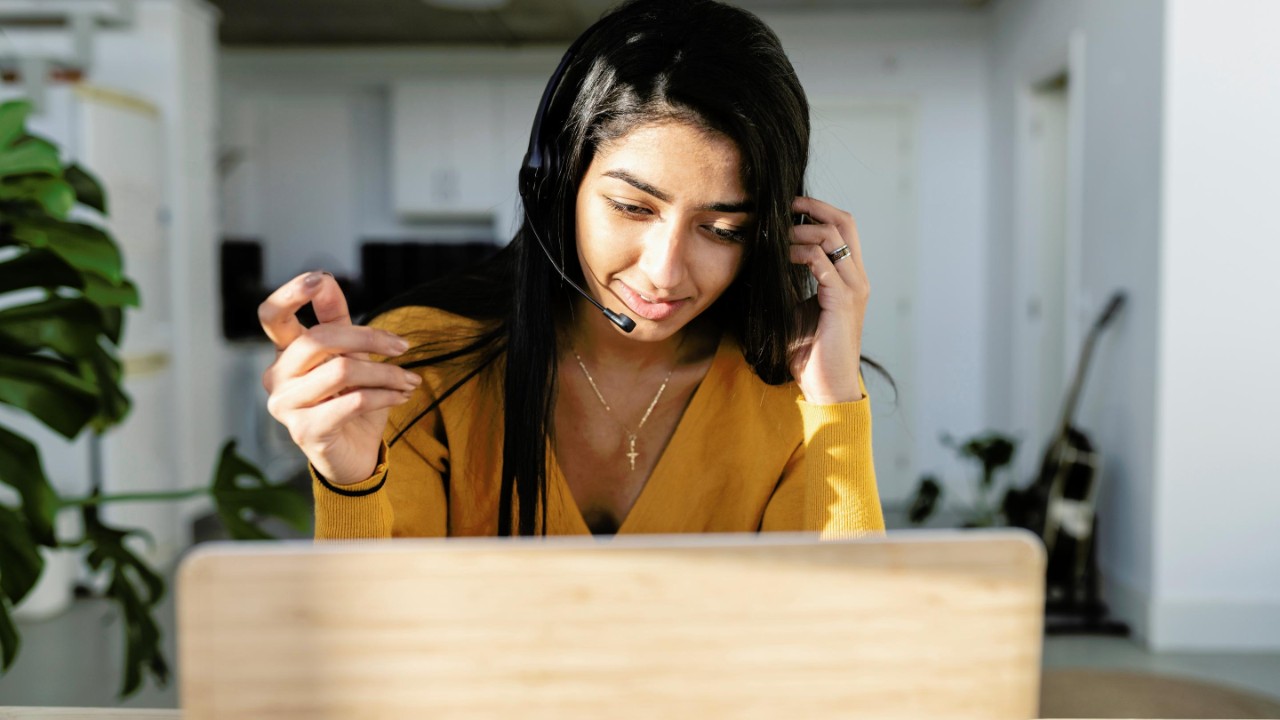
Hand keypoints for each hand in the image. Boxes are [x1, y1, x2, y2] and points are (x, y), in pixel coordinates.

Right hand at [258, 271, 420, 484]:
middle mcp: (276, 377)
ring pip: (342, 370)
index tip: (320, 279)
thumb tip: (326, 280)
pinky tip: (401, 396)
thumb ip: (338, 320)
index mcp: (285, 353)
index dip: (290, 293)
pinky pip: (352, 401)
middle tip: (403, 347)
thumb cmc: (352, 400)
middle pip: (319, 338)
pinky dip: (385, 395)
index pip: (272, 316)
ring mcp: (285, 405)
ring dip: (386, 373)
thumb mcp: (350, 356)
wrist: (356, 455)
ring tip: (409, 380)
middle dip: (369, 338)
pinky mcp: (304, 431)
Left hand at [788, 196, 868, 403]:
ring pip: (832, 236)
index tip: (790, 206)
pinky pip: (822, 262)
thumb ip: (792, 283)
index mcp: (850, 278)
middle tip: (785, 205)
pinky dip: (799, 253)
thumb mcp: (797, 309)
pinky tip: (782, 257)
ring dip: (801, 230)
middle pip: (844, 222)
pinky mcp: (843, 301)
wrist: (827, 386)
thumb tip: (767, 261)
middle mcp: (857, 278)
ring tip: (778, 236)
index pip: (843, 228)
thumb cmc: (811, 352)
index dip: (818, 210)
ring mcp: (854, 288)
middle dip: (814, 207)